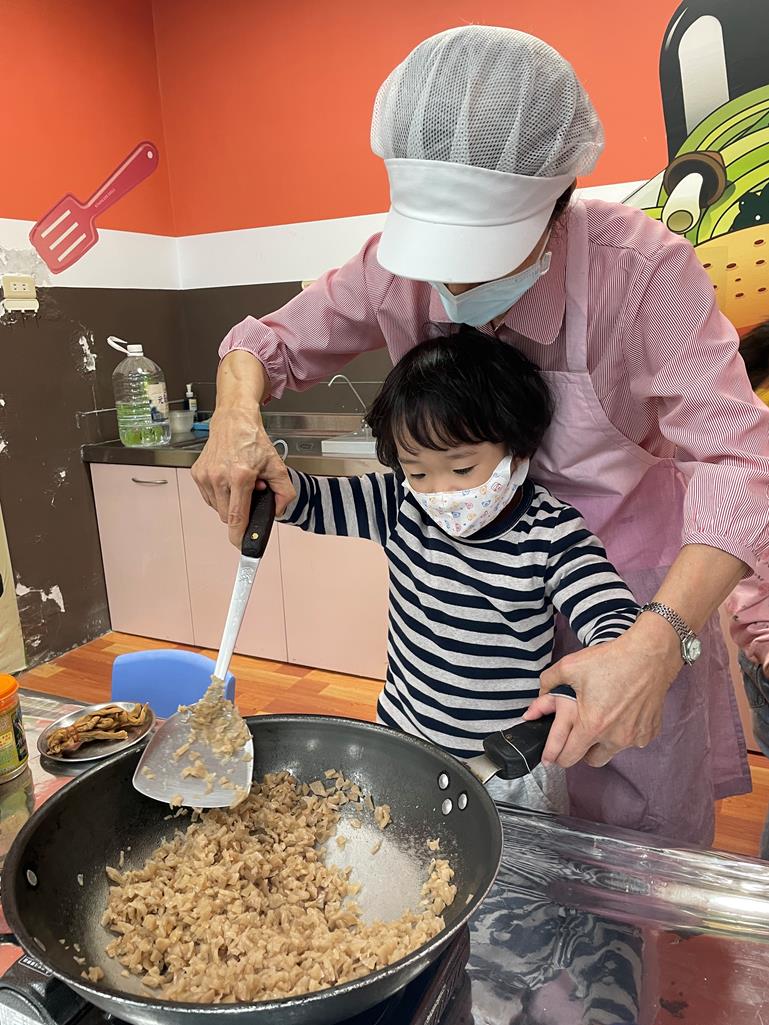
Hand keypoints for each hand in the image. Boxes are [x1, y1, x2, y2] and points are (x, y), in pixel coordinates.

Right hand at [191, 406, 294, 544]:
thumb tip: (277, 511)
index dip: (239, 536)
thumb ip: (284, 492)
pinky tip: (228, 480)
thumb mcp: (277, 466)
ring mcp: (205, 476)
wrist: (233, 421)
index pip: (237, 517)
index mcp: (240, 476)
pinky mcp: (197, 474)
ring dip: (230, 503)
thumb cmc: (253, 441)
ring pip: (218, 509)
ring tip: (239, 483)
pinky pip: (210, 498)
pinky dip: (220, 495)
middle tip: (249, 493)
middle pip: (228, 517)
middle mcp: (219, 477)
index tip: (242, 546)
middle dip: (240, 512)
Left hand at [524, 613, 681, 767]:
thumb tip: (534, 703)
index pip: (567, 757)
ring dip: (602, 743)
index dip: (555, 756)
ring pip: (611, 751)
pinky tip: (621, 714)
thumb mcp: (570, 667)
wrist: (648, 655)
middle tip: (576, 736)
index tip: (551, 756)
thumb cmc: (610, 660)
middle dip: (579, 752)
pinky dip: (624, 733)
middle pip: (590, 761)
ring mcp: (634, 737)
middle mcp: (614, 738)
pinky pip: (631, 741)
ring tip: (600, 721)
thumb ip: (548, 684)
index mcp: (591, 726)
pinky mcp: (649, 732)